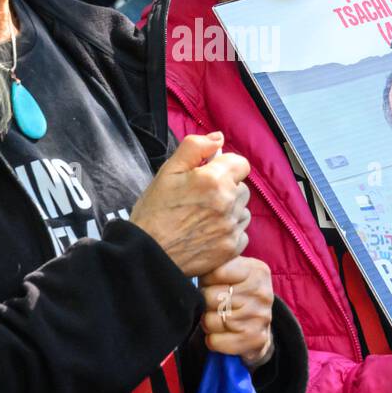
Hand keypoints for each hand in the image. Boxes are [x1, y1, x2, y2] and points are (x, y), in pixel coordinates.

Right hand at [130, 132, 250, 278]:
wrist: (148, 255)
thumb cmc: (155, 211)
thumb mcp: (168, 171)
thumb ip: (195, 148)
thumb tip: (218, 138)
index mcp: (214, 180)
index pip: (241, 164)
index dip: (225, 167)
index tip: (209, 175)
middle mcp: (228, 202)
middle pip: (242, 187)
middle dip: (227, 188)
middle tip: (202, 198)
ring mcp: (232, 227)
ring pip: (243, 210)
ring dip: (230, 210)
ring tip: (205, 216)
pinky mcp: (232, 248)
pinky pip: (241, 233)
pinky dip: (230, 231)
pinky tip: (209, 233)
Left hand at [199, 255, 273, 367]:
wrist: (258, 327)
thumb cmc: (236, 294)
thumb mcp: (231, 271)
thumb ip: (216, 263)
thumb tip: (192, 264)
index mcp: (256, 271)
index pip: (216, 272)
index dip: (206, 280)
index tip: (211, 284)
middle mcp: (262, 293)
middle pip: (210, 297)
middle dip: (205, 303)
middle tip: (215, 305)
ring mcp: (260, 317)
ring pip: (210, 321)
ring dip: (208, 323)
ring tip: (220, 319)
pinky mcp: (255, 340)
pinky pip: (215, 341)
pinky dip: (213, 340)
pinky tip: (223, 334)